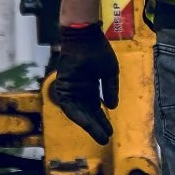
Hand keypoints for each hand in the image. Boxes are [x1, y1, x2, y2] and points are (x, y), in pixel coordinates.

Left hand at [48, 23, 118, 144]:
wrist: (85, 36)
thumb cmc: (98, 50)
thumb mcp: (110, 71)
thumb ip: (110, 89)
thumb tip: (111, 107)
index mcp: (90, 85)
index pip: (95, 107)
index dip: (102, 120)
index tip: (110, 132)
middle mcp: (79, 89)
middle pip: (87, 113)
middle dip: (96, 126)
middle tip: (105, 139)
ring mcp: (71, 88)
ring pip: (78, 112)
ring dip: (88, 124)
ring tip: (99, 135)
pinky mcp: (63, 86)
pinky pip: (68, 106)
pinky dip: (77, 116)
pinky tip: (87, 124)